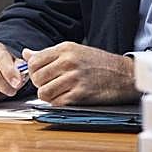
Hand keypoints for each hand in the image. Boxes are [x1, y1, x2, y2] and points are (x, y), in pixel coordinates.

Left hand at [22, 42, 137, 104]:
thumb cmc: (100, 63)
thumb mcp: (74, 51)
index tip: (41, 76)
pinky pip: (57, 102)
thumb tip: (26, 54)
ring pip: (43, 93)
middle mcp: (68, 61)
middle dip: (41, 85)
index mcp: (66, 49)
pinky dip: (60, 103)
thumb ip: (48, 54)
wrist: (124, 75)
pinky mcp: (80, 93)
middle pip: (37, 78)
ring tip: (61, 92)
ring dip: (49, 96)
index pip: (34, 62)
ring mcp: (74, 77)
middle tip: (53, 85)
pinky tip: (69, 97)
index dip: (33, 72)